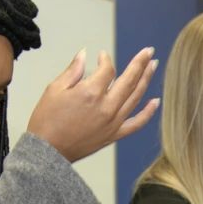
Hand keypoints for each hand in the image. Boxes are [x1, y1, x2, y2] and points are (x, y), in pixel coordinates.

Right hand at [27, 47, 159, 162]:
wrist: (47, 152)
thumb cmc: (47, 121)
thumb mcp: (54, 89)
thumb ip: (73, 70)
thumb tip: (84, 54)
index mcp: (91, 92)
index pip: (107, 69)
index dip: (105, 59)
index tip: (101, 56)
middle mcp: (106, 107)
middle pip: (129, 80)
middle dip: (140, 63)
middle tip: (148, 51)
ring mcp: (113, 122)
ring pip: (135, 97)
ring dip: (146, 80)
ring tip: (153, 65)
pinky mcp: (113, 135)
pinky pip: (136, 123)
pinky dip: (148, 113)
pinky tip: (155, 101)